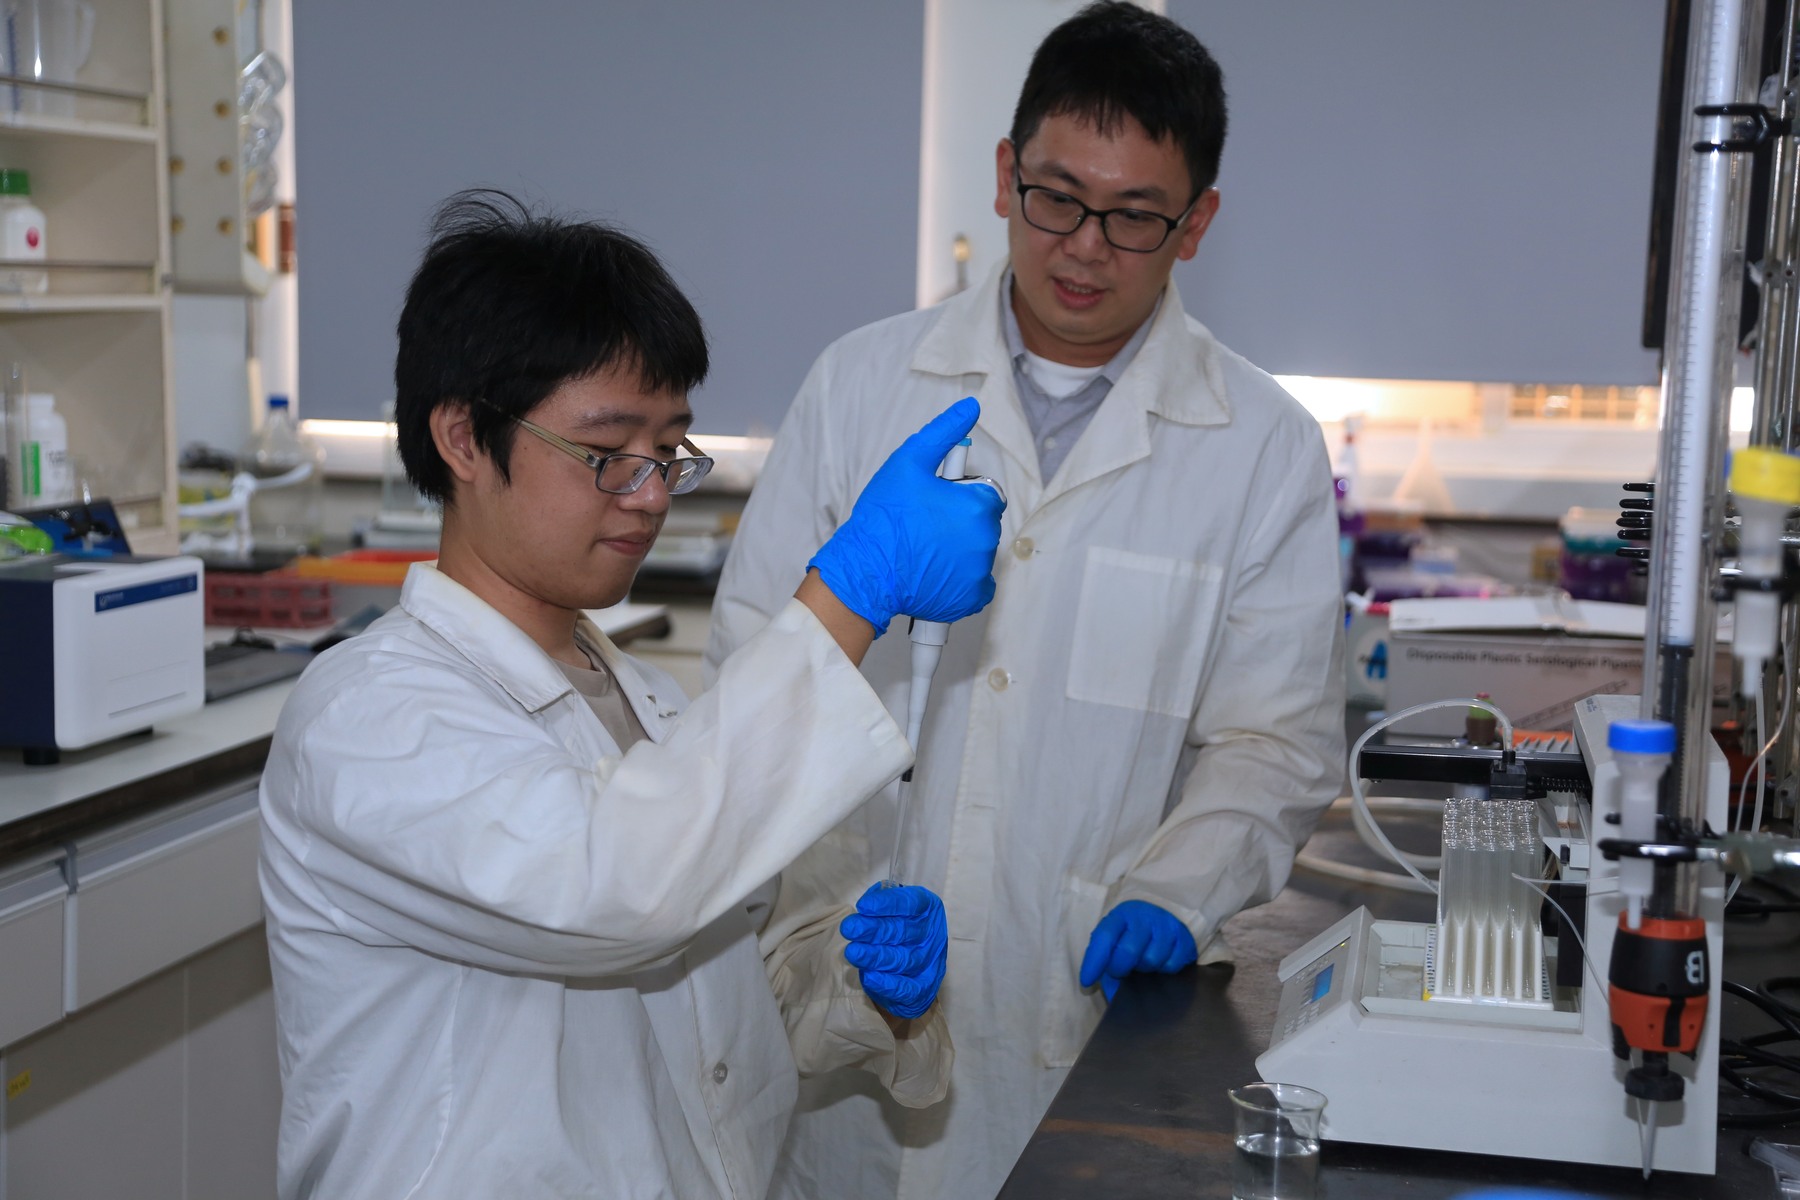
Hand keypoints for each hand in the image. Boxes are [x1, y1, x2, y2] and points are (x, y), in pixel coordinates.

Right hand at [807, 397, 1004, 636]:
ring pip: (976, 553)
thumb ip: (944, 433)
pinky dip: (960, 580)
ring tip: (923, 550)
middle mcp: (987, 540)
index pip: (985, 494)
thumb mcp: (908, 462)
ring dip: (958, 550)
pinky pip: (975, 585)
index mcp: (978, 505)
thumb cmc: (884, 517)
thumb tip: (971, 407)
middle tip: (923, 527)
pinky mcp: (971, 599)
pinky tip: (933, 572)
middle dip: (959, 522)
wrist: (865, 570)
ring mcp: (980, 572)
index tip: (934, 504)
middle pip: (982, 524)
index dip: (958, 496)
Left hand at [840, 883, 947, 1019]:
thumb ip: (881, 900)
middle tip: (849, 928)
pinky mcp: (923, 989)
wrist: (910, 967)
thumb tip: (867, 902)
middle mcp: (932, 934)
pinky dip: (888, 984)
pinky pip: (907, 988)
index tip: (862, 906)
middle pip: (903, 931)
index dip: (887, 904)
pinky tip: (869, 976)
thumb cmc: (896, 928)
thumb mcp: (892, 907)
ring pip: (903, 960)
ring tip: (853, 952)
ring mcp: (930, 963)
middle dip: (874, 930)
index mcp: (928, 909)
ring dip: (875, 956)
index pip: (911, 903)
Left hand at [1079, 900, 1197, 1001]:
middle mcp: (1144, 917)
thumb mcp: (1116, 938)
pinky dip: (1163, 970)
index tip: (1087, 981)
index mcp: (1121, 915)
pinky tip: (1160, 962)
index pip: (1104, 937)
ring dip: (1144, 969)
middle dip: (1120, 968)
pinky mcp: (1184, 938)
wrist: (1166, 912)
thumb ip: (1106, 963)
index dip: (1094, 961)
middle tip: (1120, 970)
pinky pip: (1171, 965)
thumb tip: (1109, 994)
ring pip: (1151, 960)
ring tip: (1141, 963)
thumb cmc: (1133, 932)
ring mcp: (1166, 926)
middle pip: (1128, 952)